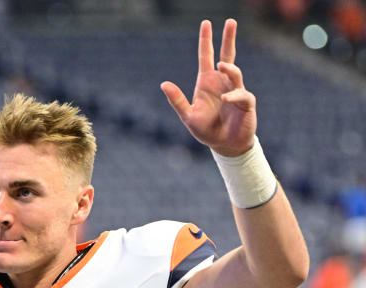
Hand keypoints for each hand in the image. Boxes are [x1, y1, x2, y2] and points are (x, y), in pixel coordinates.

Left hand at [160, 19, 256, 156]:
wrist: (224, 145)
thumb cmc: (206, 130)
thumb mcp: (187, 116)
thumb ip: (177, 100)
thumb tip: (163, 84)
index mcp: (207, 82)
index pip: (206, 56)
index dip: (206, 41)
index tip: (207, 23)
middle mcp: (222, 83)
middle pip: (227, 55)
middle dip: (228, 39)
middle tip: (230, 21)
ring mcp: (235, 91)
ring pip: (235, 72)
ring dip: (229, 68)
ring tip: (222, 65)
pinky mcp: (245, 103)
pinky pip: (241, 95)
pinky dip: (234, 96)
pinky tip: (225, 100)